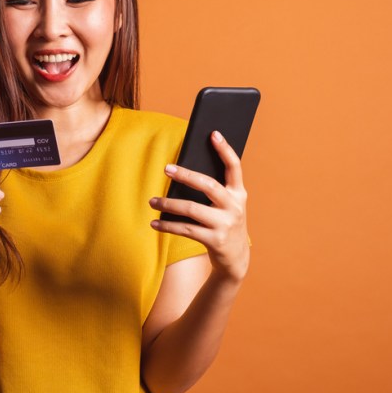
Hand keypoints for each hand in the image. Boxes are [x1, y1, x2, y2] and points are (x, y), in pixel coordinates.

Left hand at [148, 131, 249, 282]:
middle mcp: (235, 206)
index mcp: (239, 193)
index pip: (234, 167)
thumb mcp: (226, 205)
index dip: (225, 149)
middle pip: (208, 185)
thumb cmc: (224, 223)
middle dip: (186, 175)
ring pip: (192, 209)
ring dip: (169, 204)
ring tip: (152, 201)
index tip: (213, 133)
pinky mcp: (215, 240)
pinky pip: (186, 229)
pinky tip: (155, 222)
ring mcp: (226, 224)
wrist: (236, 259)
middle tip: (166, 168)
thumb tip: (181, 173)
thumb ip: (213, 190)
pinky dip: (167, 225)